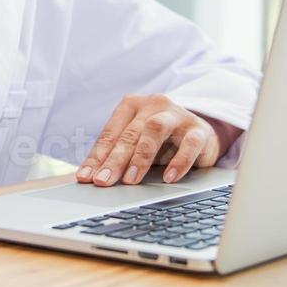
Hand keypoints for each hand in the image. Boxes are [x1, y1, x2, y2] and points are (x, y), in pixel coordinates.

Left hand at [75, 94, 239, 186]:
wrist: (200, 133)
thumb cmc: (161, 141)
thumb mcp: (137, 144)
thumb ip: (118, 155)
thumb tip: (93, 178)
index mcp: (132, 106)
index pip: (110, 133)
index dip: (97, 156)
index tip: (86, 177)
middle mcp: (153, 105)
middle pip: (129, 133)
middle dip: (114, 159)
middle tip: (104, 181)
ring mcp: (177, 115)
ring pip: (154, 130)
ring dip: (141, 156)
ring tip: (131, 179)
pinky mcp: (198, 129)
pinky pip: (189, 144)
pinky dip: (179, 162)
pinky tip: (169, 178)